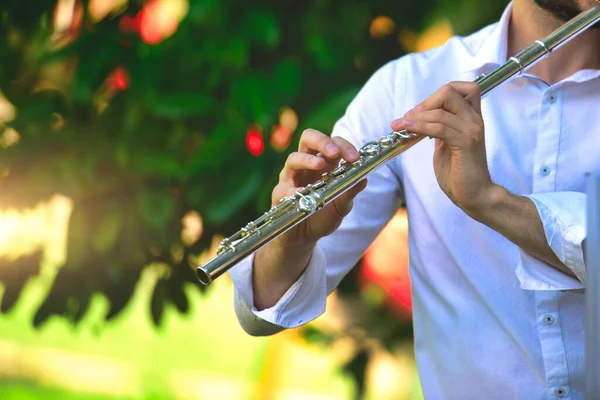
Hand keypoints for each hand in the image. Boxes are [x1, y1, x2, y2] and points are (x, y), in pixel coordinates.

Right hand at [271, 129, 367, 247]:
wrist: (303, 237)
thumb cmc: (322, 216)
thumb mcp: (341, 205)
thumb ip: (350, 192)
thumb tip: (364, 178)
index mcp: (323, 163)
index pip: (331, 143)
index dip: (343, 146)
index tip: (355, 158)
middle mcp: (305, 165)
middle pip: (308, 138)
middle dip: (322, 141)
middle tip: (334, 152)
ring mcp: (290, 178)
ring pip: (293, 159)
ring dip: (307, 160)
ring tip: (320, 165)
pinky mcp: (280, 194)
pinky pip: (284, 188)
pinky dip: (294, 189)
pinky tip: (304, 193)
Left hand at [390, 82, 494, 213]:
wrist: (474, 195)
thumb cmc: (459, 173)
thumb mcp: (446, 144)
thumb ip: (440, 128)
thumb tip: (422, 117)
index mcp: (472, 117)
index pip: (460, 88)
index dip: (436, 96)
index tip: (418, 112)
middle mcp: (475, 119)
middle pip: (449, 91)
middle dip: (424, 103)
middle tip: (408, 119)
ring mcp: (472, 130)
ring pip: (440, 110)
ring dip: (414, 117)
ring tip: (399, 126)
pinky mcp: (466, 143)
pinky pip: (439, 127)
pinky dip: (419, 126)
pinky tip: (407, 130)